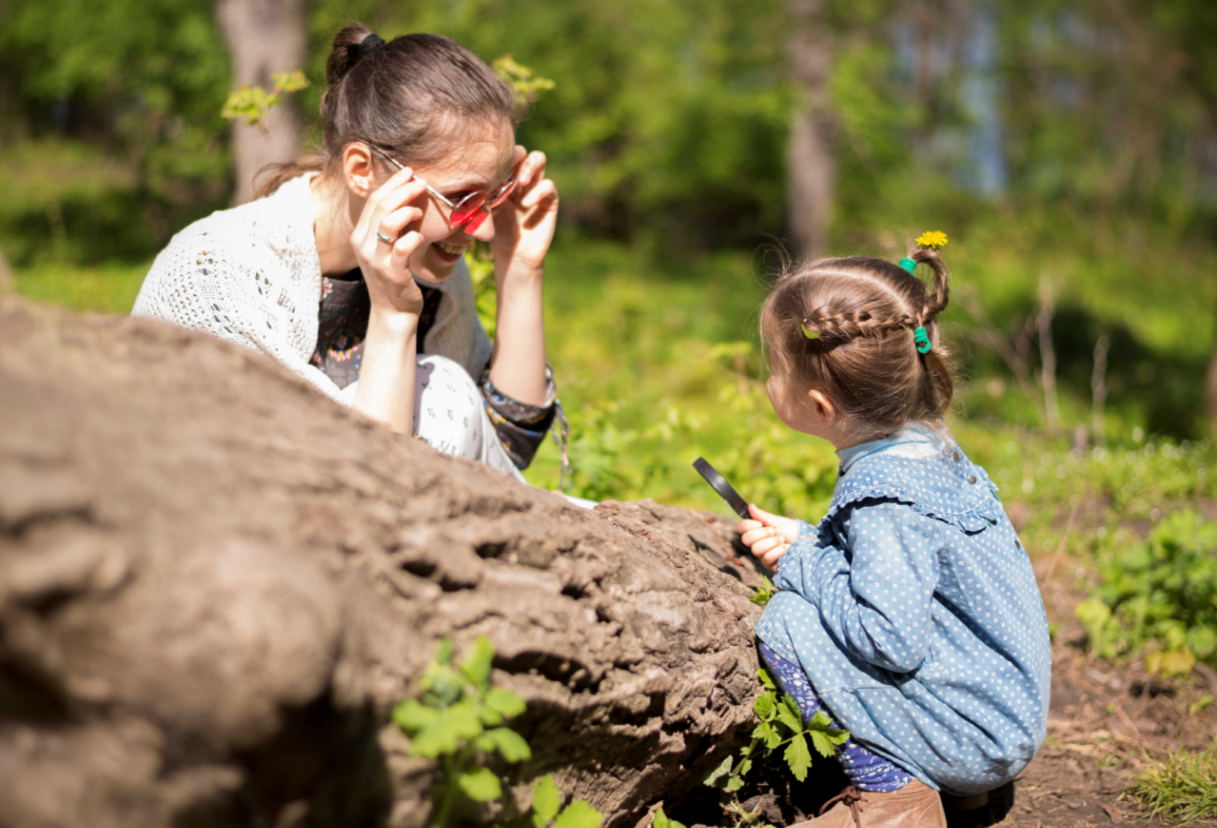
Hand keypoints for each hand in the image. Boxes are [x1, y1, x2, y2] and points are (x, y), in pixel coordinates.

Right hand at [351, 165, 427, 315]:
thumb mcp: (385, 247)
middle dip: (403, 190)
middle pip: (381, 206)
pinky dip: (414, 237)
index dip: (392, 183)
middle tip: (422, 183)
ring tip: (420, 212)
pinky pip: (403, 247)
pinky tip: (421, 236)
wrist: (392, 311)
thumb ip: (389, 225)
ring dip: (407, 211)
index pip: (373, 200)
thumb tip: (407, 197)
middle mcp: (363, 245)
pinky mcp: (392, 273)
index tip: (409, 172)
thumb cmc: (393, 275)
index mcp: (360, 235)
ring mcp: (376, 259)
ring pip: (388, 222)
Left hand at [491, 146, 557, 276]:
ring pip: (539, 160)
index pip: (507, 155)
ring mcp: (536, 187)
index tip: (492, 162)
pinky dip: (537, 192)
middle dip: (517, 155)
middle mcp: (522, 179)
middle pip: (524, 151)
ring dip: (530, 166)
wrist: (512, 255)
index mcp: (505, 178)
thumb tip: (471, 175)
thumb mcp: (486, 209)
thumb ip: (483, 192)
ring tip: (521, 182)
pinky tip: (525, 204)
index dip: (502, 154)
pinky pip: (548, 186)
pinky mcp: (549, 201)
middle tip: (510, 168)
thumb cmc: (496, 232)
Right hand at [737, 504, 800, 571]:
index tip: (760, 523)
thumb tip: (750, 506)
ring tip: (782, 539)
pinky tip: (786, 548)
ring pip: (755, 550)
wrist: (804, 543)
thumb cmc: (790, 531)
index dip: (748, 525)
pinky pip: (766, 558)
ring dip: (771, 542)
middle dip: (760, 534)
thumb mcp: (777, 521)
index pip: (742, 528)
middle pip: (745, 540)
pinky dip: (778, 551)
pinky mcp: (769, 565)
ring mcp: (761, 555)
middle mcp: (756, 543)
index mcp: (756, 531)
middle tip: (773, 531)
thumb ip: (763, 516)